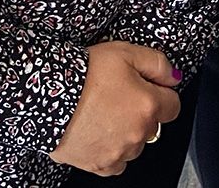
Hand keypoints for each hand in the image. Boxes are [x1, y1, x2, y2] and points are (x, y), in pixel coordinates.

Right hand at [51, 43, 181, 175]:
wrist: (46, 94)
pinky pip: (116, 163)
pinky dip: (111, 151)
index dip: (159, 93)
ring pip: (134, 145)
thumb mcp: (125, 53)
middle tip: (118, 97)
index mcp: (148, 105)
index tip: (144, 88)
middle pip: (152, 125)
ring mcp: (119, 152)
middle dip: (141, 112)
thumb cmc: (83, 73)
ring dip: (126, 133)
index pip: (172, 105)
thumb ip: (157, 64)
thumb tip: (173, 77)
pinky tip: (97, 133)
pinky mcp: (99, 165)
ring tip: (103, 114)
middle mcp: (138, 133)